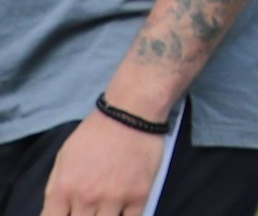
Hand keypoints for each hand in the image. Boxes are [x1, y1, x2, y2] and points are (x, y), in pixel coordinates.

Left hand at [39, 112, 164, 215]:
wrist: (131, 113)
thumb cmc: (94, 133)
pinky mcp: (139, 194)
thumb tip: (56, 213)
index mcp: (64, 189)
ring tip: (105, 211)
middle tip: (90, 210)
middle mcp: (87, 198)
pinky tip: (123, 212)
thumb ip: (56, 189)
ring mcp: (115, 198)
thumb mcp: (63, 158)